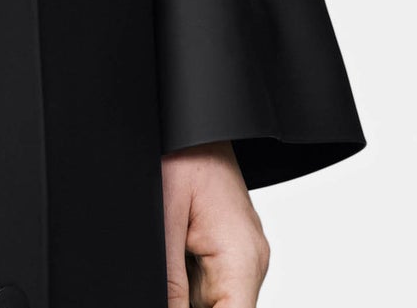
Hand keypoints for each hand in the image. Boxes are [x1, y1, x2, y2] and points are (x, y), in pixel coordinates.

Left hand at [163, 144, 268, 307]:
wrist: (194, 127)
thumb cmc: (184, 156)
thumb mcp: (166, 219)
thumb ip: (171, 280)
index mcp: (242, 258)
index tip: (177, 304)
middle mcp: (250, 261)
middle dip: (188, 302)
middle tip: (172, 267)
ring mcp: (242, 256)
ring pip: (215, 301)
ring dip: (187, 292)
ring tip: (175, 247)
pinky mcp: (230, 249)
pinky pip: (210, 283)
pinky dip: (188, 279)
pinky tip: (176, 251)